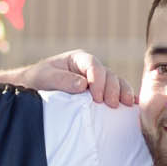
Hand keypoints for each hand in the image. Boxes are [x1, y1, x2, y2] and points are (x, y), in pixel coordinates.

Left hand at [8, 49, 135, 107]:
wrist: (34, 89)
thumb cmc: (38, 80)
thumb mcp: (46, 77)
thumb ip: (62, 80)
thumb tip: (83, 84)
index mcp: (79, 59)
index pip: (93, 65)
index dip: (98, 80)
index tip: (97, 97)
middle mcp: (91, 68)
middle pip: (108, 74)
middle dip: (112, 89)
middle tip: (110, 105)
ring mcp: (98, 80)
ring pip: (116, 82)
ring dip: (122, 93)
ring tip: (125, 105)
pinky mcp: (101, 92)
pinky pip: (116, 92)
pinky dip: (125, 97)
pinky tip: (133, 105)